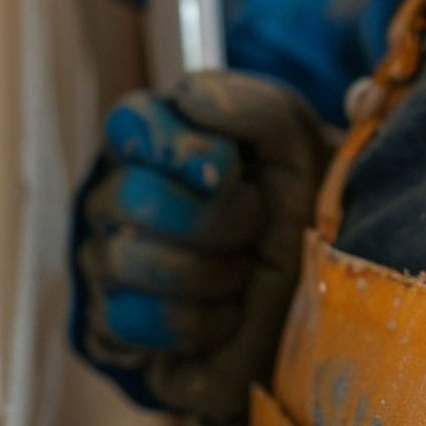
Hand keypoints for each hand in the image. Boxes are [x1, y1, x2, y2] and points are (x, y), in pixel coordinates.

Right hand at [71, 71, 329, 425]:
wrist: (319, 308)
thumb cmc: (297, 214)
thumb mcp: (297, 148)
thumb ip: (253, 108)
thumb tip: (189, 99)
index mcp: (155, 140)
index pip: (132, 121)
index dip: (182, 146)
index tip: (227, 165)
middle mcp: (118, 194)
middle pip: (135, 197)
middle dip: (218, 219)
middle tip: (254, 228)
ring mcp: (106, 260)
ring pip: (130, 261)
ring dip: (215, 274)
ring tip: (242, 274)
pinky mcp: (107, 325)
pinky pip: (131, 321)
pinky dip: (200, 325)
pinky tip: (221, 317)